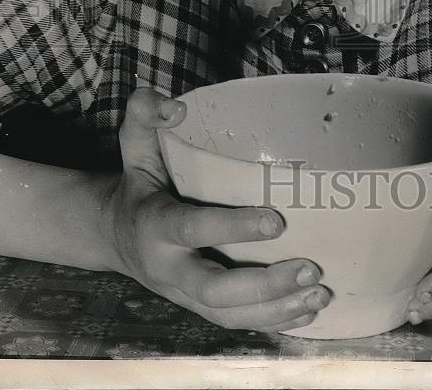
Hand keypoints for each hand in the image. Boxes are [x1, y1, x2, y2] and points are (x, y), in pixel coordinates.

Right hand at [100, 88, 329, 331]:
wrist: (111, 234)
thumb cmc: (137, 181)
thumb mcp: (134, 145)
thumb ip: (146, 114)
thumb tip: (177, 106)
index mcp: (154, 224)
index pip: (194, 229)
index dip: (234, 227)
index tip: (277, 220)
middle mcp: (168, 267)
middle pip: (215, 290)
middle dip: (264, 285)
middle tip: (311, 268)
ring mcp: (183, 293)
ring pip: (228, 315)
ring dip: (277, 310)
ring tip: (319, 294)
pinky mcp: (198, 307)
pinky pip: (234, 323)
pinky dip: (272, 322)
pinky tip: (307, 312)